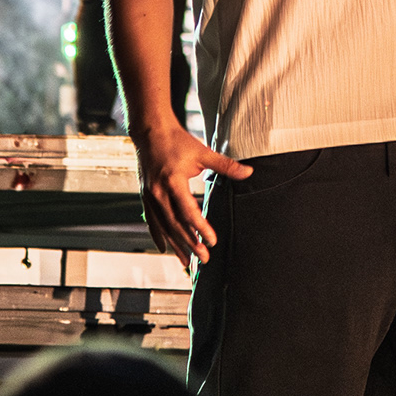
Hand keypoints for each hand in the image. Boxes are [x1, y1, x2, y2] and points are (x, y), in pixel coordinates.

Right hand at [131, 120, 250, 267]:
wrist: (150, 132)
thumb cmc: (178, 141)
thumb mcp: (203, 153)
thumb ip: (226, 165)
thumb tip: (249, 172)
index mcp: (173, 182)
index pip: (188, 211)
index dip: (200, 227)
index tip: (212, 241)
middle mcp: (158, 192)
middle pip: (175, 224)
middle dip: (190, 244)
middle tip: (204, 259)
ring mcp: (149, 196)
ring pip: (163, 227)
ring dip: (175, 245)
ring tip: (186, 262)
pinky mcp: (145, 196)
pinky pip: (152, 221)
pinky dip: (159, 236)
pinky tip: (165, 249)